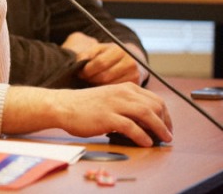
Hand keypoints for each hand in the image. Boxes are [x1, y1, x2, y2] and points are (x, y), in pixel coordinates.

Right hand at [3, 83, 172, 146]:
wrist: (62, 105)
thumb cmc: (85, 105)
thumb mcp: (109, 98)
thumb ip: (126, 105)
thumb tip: (145, 122)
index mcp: (124, 88)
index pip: (155, 99)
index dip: (165, 114)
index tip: (166, 126)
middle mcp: (122, 93)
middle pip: (155, 105)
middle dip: (165, 122)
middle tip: (167, 135)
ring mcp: (114, 104)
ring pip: (147, 114)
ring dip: (159, 128)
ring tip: (163, 139)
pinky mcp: (106, 117)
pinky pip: (131, 126)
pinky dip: (142, 136)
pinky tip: (145, 142)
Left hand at [62, 32, 145, 84]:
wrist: (132, 58)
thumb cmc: (110, 53)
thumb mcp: (99, 49)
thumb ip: (87, 54)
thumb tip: (78, 63)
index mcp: (119, 50)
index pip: (100, 63)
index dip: (87, 70)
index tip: (80, 73)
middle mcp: (129, 62)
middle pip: (104, 76)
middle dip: (91, 79)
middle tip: (84, 79)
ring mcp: (134, 74)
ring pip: (110, 86)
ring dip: (97, 85)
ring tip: (91, 81)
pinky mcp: (136, 84)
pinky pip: (116, 91)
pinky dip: (106, 90)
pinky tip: (101, 86)